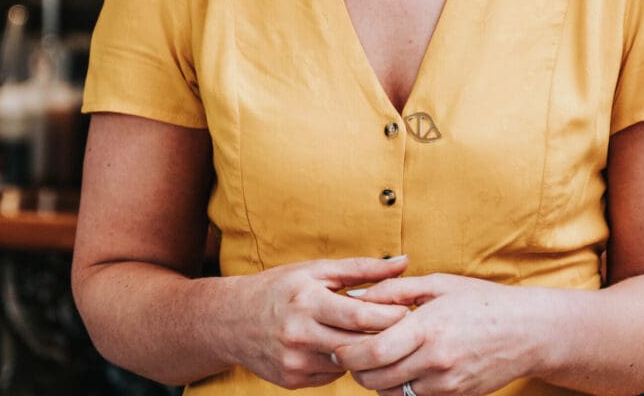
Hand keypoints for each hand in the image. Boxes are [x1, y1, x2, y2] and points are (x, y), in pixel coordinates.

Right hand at [218, 256, 410, 389]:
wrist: (232, 320)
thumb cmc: (280, 287)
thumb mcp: (317, 270)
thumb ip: (362, 269)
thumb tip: (404, 262)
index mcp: (308, 301)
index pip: (360, 315)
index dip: (391, 315)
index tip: (411, 310)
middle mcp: (300, 335)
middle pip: (358, 343)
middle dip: (386, 336)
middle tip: (408, 327)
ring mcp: (295, 362)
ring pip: (348, 364)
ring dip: (366, 352)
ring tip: (382, 336)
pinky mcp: (293, 381)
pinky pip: (332, 376)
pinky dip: (343, 362)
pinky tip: (347, 347)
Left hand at [332, 273, 551, 395]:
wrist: (526, 332)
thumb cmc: (480, 300)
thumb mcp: (437, 284)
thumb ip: (394, 290)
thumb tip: (357, 295)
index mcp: (427, 328)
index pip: (372, 352)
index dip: (347, 353)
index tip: (337, 344)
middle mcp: (434, 361)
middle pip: (375, 379)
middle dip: (355, 369)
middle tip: (348, 353)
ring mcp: (444, 384)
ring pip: (391, 393)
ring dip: (375, 380)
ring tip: (375, 358)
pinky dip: (399, 387)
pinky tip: (401, 367)